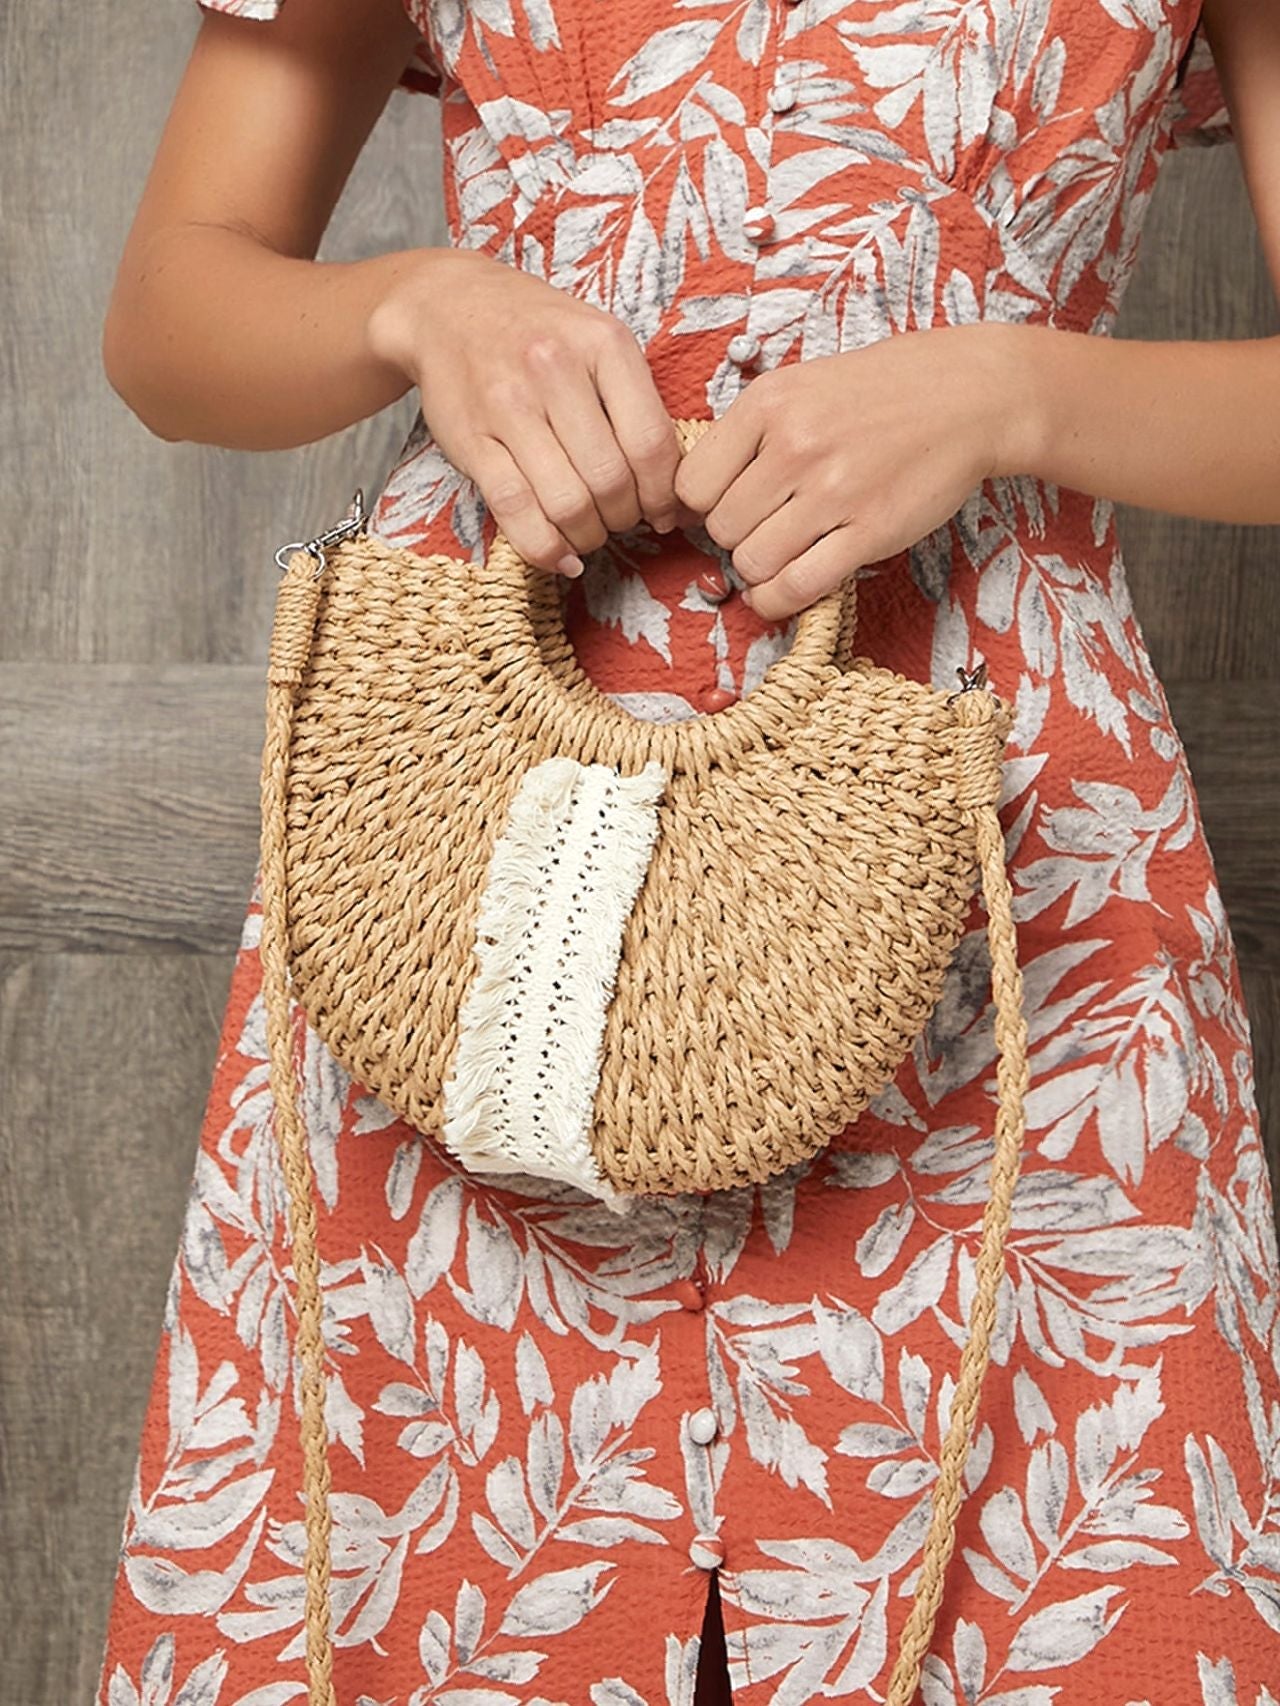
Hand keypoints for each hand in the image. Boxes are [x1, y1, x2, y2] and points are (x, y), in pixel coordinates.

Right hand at [365, 248, 698, 575]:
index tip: (664, 513)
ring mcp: (508, 406)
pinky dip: (545, 548)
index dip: (664, 495)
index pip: (651, 442)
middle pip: (610, 480)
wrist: (449, 309)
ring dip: (588, 536)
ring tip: (591, 533)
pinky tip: (561, 556)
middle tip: (622, 520)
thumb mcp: (599, 343)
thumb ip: (638, 406)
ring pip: (566, 503)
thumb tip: (679, 494)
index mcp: (602, 343)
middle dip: (626, 518)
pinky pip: (516, 511)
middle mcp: (554, 368)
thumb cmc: (539, 335)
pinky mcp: (472, 440)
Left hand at [672, 326, 1022, 620]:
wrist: (969, 395)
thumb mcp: (802, 384)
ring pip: (752, 563)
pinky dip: (778, 601)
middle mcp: (795, 445)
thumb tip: (697, 495)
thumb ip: (750, 431)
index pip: (692, 484)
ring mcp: (833, 492)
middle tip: (766, 527)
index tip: (728, 505)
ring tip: (783, 552)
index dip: (704, 506)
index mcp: (769, 403)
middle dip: (737, 538)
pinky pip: (796, 587)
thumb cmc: (882, 390)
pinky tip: (783, 591)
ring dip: (760, 571)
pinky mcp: (870, 532)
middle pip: (722, 529)